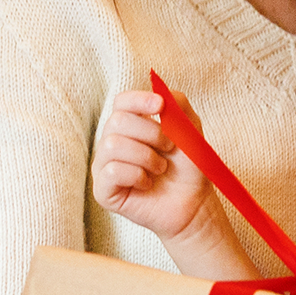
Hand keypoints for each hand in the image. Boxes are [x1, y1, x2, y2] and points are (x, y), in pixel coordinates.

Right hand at [91, 89, 258, 279]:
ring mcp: (104, 166)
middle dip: (150, 133)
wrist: (193, 202)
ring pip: (112, 145)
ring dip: (146, 156)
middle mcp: (112, 141)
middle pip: (117, 121)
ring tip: (160, 168)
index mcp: (130, 124)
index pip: (122, 101)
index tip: (160, 105)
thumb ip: (178, 104)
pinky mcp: (103, 190)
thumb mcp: (189, 129)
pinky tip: (147, 183)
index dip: (139, 100)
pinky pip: (111, 171)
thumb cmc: (188, 166)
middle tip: (169, 147)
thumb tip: (159, 92)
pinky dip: (136, 175)